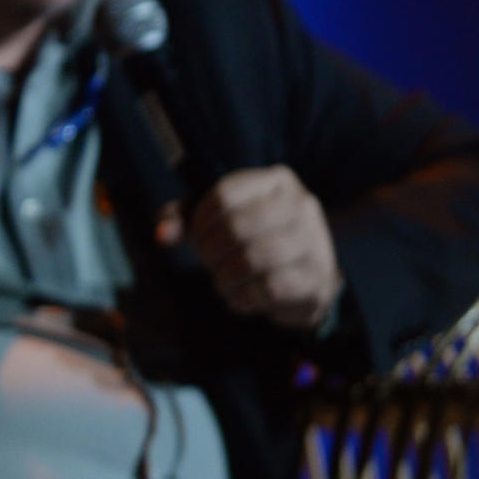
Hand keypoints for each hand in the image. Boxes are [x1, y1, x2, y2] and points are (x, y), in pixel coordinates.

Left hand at [163, 164, 342, 330]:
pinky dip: (243, 297)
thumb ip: (185, 218)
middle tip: (207, 263)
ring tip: (220, 281)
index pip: (225, 194)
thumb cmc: (255, 237)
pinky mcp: (317, 280)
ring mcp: (314, 242)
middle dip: (211, 251)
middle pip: (238, 227)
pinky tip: (237, 297)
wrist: (307, 273)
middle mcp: (302, 206)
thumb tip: (161, 234)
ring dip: (225, 276)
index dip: (200, 221)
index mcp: (277, 181)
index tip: (195, 239)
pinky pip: (270, 289)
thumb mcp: (220, 217)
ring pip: (254, 259)